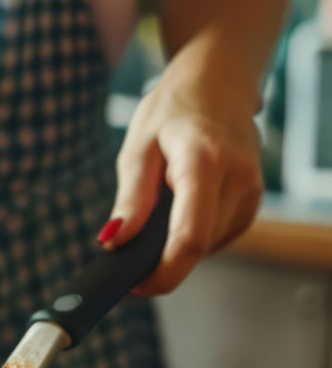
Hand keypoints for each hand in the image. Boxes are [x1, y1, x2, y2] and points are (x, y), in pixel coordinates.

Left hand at [102, 49, 263, 295]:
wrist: (218, 82)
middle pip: (197, 247)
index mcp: (204, 162)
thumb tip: (114, 241)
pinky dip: (193, 233)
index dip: (162, 273)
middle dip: (160, 257)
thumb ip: (130, 199)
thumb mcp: (137, 147)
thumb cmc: (173, 109)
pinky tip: (180, 207)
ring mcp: (252, 191)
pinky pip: (217, 236)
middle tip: (129, 244)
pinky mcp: (253, 202)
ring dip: (175, 243)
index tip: (134, 285)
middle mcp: (238, 179)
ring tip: (158, 207)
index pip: (188, 237)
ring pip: (207, 246)